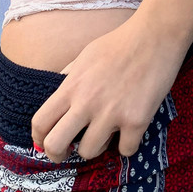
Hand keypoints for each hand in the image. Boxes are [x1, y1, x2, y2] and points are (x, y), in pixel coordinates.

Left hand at [31, 16, 189, 161]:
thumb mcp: (84, 56)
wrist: (155, 36)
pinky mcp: (137, 120)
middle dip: (57, 154)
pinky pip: (125, 150)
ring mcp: (112, 113)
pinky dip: (127, 145)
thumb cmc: (119, 43)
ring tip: (106, 134)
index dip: (38, 138)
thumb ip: (69, 77)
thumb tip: (55, 92)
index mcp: (71, 86)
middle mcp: (86, 102)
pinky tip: (131, 131)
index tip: (44, 143)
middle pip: (55, 145)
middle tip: (68, 151)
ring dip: (97, 147)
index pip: (40, 122)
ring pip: (89, 152)